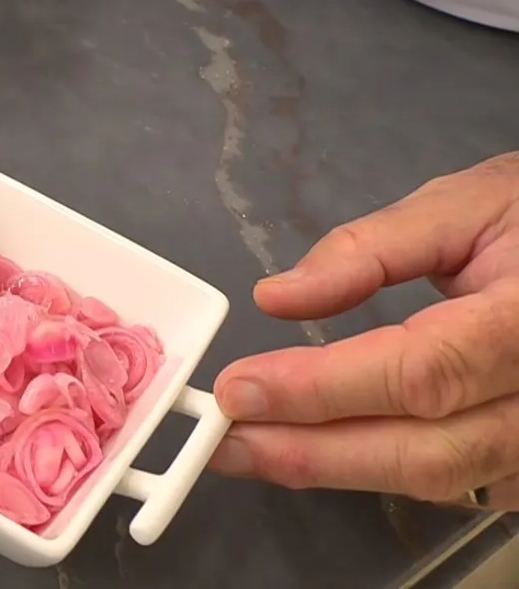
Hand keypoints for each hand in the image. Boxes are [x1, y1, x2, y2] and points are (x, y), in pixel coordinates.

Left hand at [209, 152, 518, 509]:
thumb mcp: (466, 204)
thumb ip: (370, 248)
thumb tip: (277, 297)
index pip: (419, 371)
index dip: (322, 389)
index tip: (238, 389)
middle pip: (423, 449)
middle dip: (309, 451)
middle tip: (221, 440)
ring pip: (436, 478)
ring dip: (333, 468)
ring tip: (252, 448)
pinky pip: (454, 484)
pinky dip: (377, 470)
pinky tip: (319, 451)